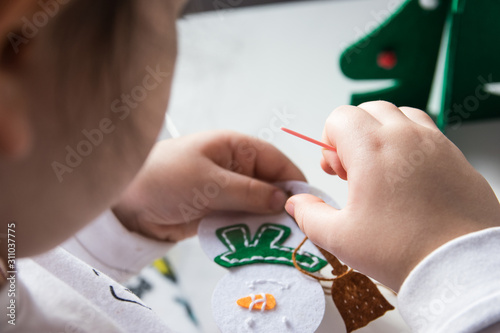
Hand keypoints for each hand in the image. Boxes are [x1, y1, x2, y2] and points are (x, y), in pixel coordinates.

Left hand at [113, 130, 304, 241]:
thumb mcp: (209, 182)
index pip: (277, 163)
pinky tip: (257, 245)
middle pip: (272, 187)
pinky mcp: (219, 211)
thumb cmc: (163, 177)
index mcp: (236, 149)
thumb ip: (249, 193)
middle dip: (283, 208)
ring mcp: (228, 191)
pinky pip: (243, 221)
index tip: (308, 207)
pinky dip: (250, 232)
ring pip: (260, 207)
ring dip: (267, 224)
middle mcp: (237, 168)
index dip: (294, 183)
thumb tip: (284, 201)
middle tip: (295, 232)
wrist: (126, 202)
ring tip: (279, 243)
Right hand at [285, 101, 499, 290]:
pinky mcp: (456, 155)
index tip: (336, 172)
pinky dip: (409, 143)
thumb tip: (296, 202)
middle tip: (355, 171)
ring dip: (383, 133)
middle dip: (354, 134)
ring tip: (381, 169)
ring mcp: (434, 142)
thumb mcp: (341, 238)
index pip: (340, 117)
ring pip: (400, 115)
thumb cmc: (402, 250)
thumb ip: (309, 215)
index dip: (329, 142)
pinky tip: (408, 178)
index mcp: (372, 148)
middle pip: (368, 110)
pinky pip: (426, 132)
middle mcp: (404, 136)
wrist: (462, 265)